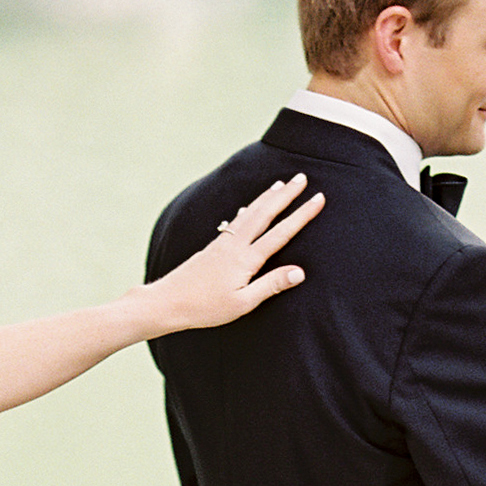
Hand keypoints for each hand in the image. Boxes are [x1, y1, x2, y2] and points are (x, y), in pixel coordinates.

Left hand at [146, 173, 323, 332]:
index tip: (318, 198)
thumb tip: (300, 272)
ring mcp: (222, 243)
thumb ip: (271, 286)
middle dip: (286, 195)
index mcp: (245, 259)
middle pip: (265, 213)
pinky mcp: (213, 246)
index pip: (281, 233)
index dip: (301, 215)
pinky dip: (247, 209)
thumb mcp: (242, 303)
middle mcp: (235, 245)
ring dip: (267, 197)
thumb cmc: (205, 308)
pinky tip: (248, 207)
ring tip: (281, 184)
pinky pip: (236, 220)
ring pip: (249, 213)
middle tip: (302, 177)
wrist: (167, 301)